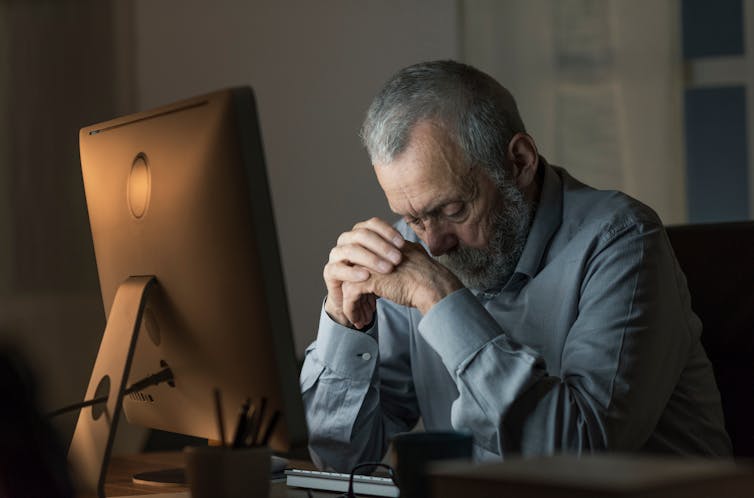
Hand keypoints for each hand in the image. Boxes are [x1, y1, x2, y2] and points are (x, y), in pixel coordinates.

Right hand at [323, 218, 404, 327]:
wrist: (357, 300)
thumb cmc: (375, 278)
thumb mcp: (387, 263)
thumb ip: (395, 252)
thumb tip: (415, 244)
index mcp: (360, 233)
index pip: (373, 224)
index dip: (388, 231)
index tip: (403, 244)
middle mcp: (347, 240)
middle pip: (362, 234)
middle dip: (382, 246)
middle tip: (398, 258)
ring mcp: (336, 255)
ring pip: (350, 250)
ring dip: (371, 258)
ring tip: (387, 269)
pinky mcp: (330, 272)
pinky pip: (338, 268)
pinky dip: (352, 272)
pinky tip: (366, 276)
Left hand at [341, 241, 462, 326]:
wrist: (433, 286)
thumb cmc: (430, 280)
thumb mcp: (416, 261)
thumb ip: (407, 258)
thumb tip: (408, 259)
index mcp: (386, 247)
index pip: (365, 265)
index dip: (365, 283)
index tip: (369, 301)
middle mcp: (375, 253)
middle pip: (354, 274)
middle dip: (356, 296)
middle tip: (361, 313)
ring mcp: (370, 265)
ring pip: (349, 284)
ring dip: (352, 305)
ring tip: (359, 320)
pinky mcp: (367, 279)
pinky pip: (350, 295)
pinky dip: (351, 309)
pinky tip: (358, 321)